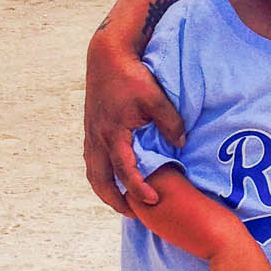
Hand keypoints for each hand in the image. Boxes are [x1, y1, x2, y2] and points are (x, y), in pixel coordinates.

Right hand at [84, 26, 184, 219]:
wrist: (107, 56)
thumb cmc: (131, 76)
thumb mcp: (155, 98)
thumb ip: (170, 123)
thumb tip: (181, 144)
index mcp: (113, 133)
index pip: (124, 171)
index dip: (137, 189)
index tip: (153, 201)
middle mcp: (97, 138)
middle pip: (100, 181)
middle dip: (114, 201)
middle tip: (133, 214)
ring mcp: (91, 134)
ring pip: (92, 172)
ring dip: (104, 190)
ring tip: (121, 202)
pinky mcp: (90, 129)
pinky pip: (91, 160)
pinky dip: (100, 175)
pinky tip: (112, 178)